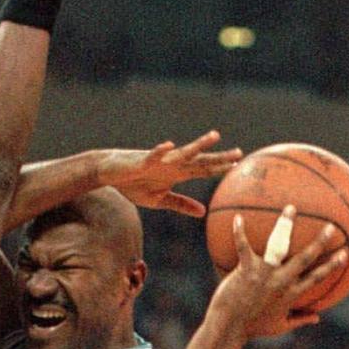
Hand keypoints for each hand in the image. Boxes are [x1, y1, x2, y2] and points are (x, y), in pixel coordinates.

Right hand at [99, 135, 243, 217]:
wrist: (110, 173)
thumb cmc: (134, 185)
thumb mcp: (160, 200)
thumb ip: (181, 204)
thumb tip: (203, 212)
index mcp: (177, 173)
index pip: (203, 170)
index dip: (219, 168)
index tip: (237, 165)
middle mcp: (172, 164)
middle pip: (200, 160)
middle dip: (218, 157)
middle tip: (239, 153)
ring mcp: (159, 161)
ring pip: (183, 153)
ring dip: (199, 146)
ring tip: (214, 136)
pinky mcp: (142, 161)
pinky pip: (153, 155)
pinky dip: (161, 151)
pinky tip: (170, 146)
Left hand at [207, 205, 346, 341]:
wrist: (229, 329)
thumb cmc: (252, 328)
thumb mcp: (280, 327)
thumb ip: (300, 319)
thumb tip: (317, 318)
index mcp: (291, 294)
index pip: (317, 278)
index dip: (332, 266)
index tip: (345, 253)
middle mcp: (281, 282)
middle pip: (305, 258)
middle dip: (320, 242)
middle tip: (331, 226)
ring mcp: (264, 274)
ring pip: (279, 246)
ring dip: (285, 226)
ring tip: (291, 209)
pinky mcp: (246, 270)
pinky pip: (243, 246)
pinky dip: (239, 231)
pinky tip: (238, 216)